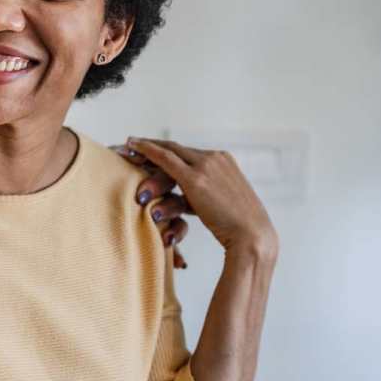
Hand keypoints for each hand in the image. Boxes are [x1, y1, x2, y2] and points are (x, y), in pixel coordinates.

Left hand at [124, 138, 277, 256]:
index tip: (153, 150)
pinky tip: (131, 148)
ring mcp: (206, 166)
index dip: (170, 151)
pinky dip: (146, 151)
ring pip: (168, 152)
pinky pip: (165, 159)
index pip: (191, 153)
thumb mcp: (228, 206)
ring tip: (127, 148)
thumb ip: (211, 197)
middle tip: (132, 143)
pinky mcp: (195, 179)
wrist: (253, 236)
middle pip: (178, 148)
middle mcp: (216, 158)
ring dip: (146, 149)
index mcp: (225, 161)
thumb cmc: (242, 230)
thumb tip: (200, 203)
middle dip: (154, 145)